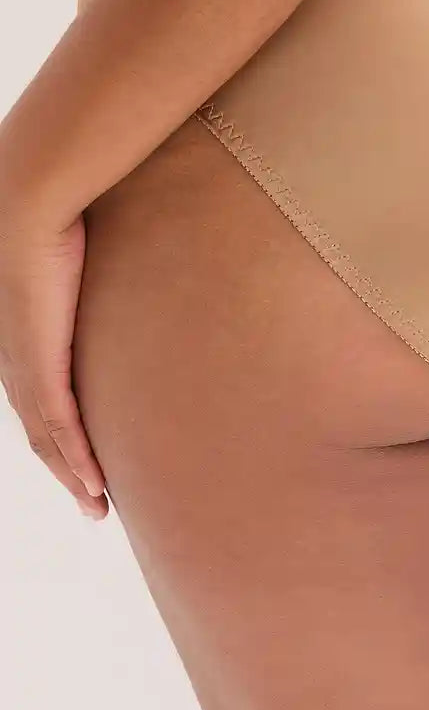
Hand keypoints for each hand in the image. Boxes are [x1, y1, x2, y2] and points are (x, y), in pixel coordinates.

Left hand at [0, 211, 107, 519]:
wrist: (23, 202)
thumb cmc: (58, 208)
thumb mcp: (84, 250)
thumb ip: (95, 267)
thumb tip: (130, 254)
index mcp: (24, 334)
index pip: (43, 397)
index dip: (63, 433)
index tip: (86, 456)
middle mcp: (17, 358)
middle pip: (42, 431)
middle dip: (68, 469)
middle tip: (92, 500)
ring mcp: (25, 365)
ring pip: (48, 439)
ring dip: (73, 476)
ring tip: (97, 507)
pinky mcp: (39, 365)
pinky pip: (59, 427)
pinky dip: (76, 461)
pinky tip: (93, 485)